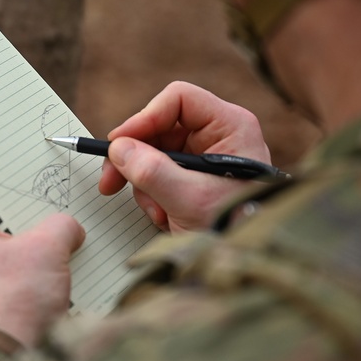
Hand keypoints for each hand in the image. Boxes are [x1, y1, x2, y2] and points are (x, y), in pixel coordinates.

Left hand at [0, 207, 85, 346]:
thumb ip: (61, 227)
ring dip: (25, 278)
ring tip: (52, 281)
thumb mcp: (48, 249)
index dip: (15, 207)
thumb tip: (69, 230)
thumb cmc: (12, 302)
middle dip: (26, 246)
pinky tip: (41, 309)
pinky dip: (18, 304)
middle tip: (52, 246)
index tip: (38, 211)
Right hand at [99, 81, 270, 231]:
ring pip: (154, 153)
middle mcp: (218, 135)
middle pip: (160, 127)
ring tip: (158, 211)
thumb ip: (152, 172)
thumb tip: (119, 150)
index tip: (119, 142)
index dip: (145, 117)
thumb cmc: (237, 226)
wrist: (249, 261)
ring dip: (146, 184)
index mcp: (230, 126)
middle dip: (136, 158)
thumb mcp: (190, 200)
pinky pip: (159, 173)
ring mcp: (204, 156)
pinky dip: (153, 195)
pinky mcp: (194, 176)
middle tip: (111, 180)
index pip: (179, 100)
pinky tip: (166, 215)